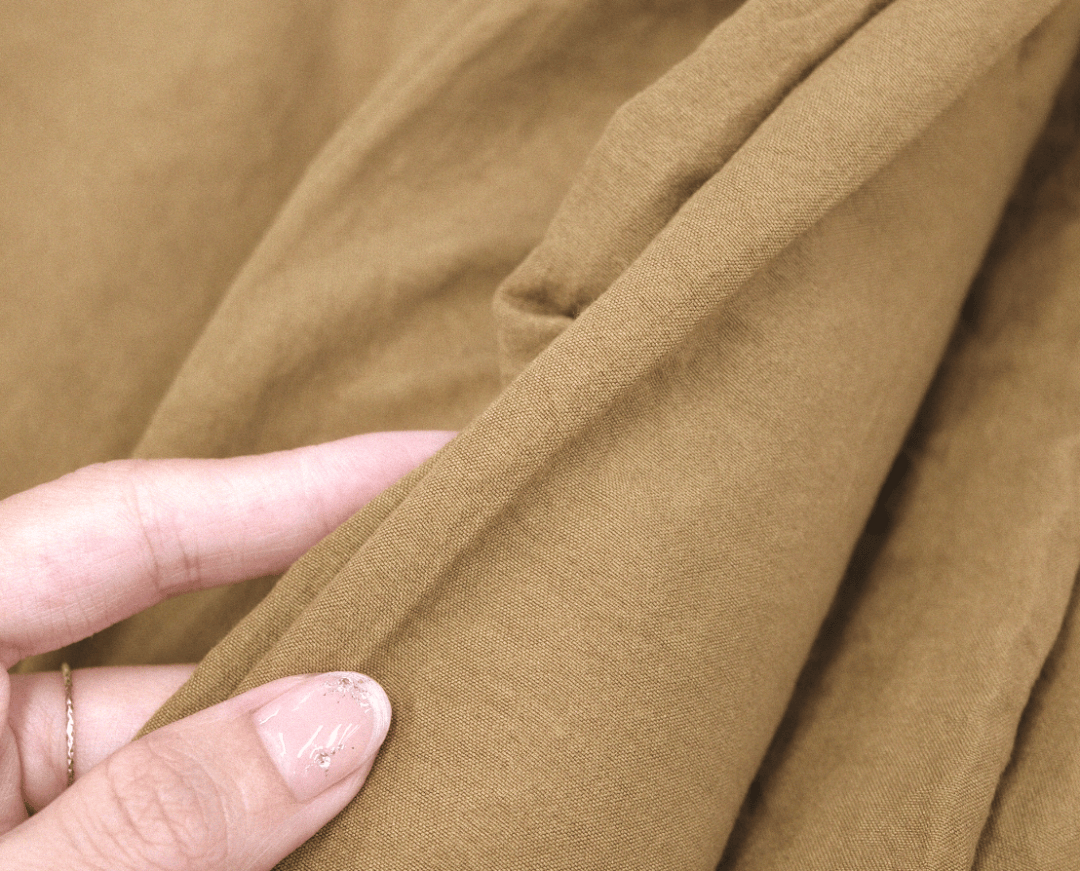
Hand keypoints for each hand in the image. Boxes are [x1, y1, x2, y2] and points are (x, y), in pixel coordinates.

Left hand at [0, 431, 452, 868]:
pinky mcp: (48, 853)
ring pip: (187, 748)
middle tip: (451, 600)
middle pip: (178, 645)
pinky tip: (348, 821)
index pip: (133, 523)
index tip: (419, 460)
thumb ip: (161, 808)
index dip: (288, 484)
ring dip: (297, 758)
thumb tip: (346, 716)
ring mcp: (11, 791)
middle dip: (316, 641)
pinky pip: (171, 815)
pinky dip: (255, 820)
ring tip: (427, 741)